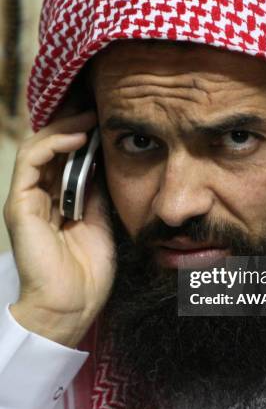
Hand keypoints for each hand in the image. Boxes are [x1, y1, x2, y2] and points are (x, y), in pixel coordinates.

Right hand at [3, 111, 115, 346]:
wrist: (73, 304)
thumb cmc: (87, 269)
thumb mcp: (99, 219)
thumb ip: (95, 191)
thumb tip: (101, 161)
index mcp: (55, 199)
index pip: (62, 155)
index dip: (79, 133)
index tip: (103, 116)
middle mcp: (37, 195)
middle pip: (48, 146)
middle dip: (71, 121)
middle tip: (95, 104)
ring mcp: (26, 198)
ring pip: (37, 147)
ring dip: (64, 126)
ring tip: (89, 116)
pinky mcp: (19, 205)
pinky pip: (30, 162)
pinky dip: (53, 144)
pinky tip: (78, 137)